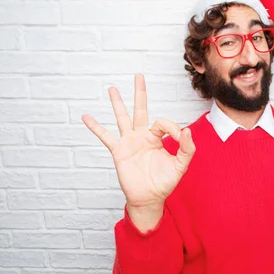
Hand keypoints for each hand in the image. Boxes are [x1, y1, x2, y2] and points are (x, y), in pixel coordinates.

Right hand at [82, 73, 195, 208]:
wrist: (149, 198)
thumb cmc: (165, 182)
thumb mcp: (181, 165)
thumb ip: (187, 149)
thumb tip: (187, 131)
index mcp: (157, 138)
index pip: (163, 122)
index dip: (173, 127)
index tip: (180, 137)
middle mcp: (142, 136)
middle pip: (140, 109)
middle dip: (140, 92)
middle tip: (139, 75)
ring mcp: (129, 142)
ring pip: (122, 118)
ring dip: (117, 103)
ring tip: (112, 88)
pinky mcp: (119, 151)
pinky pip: (105, 136)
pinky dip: (95, 127)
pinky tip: (86, 116)